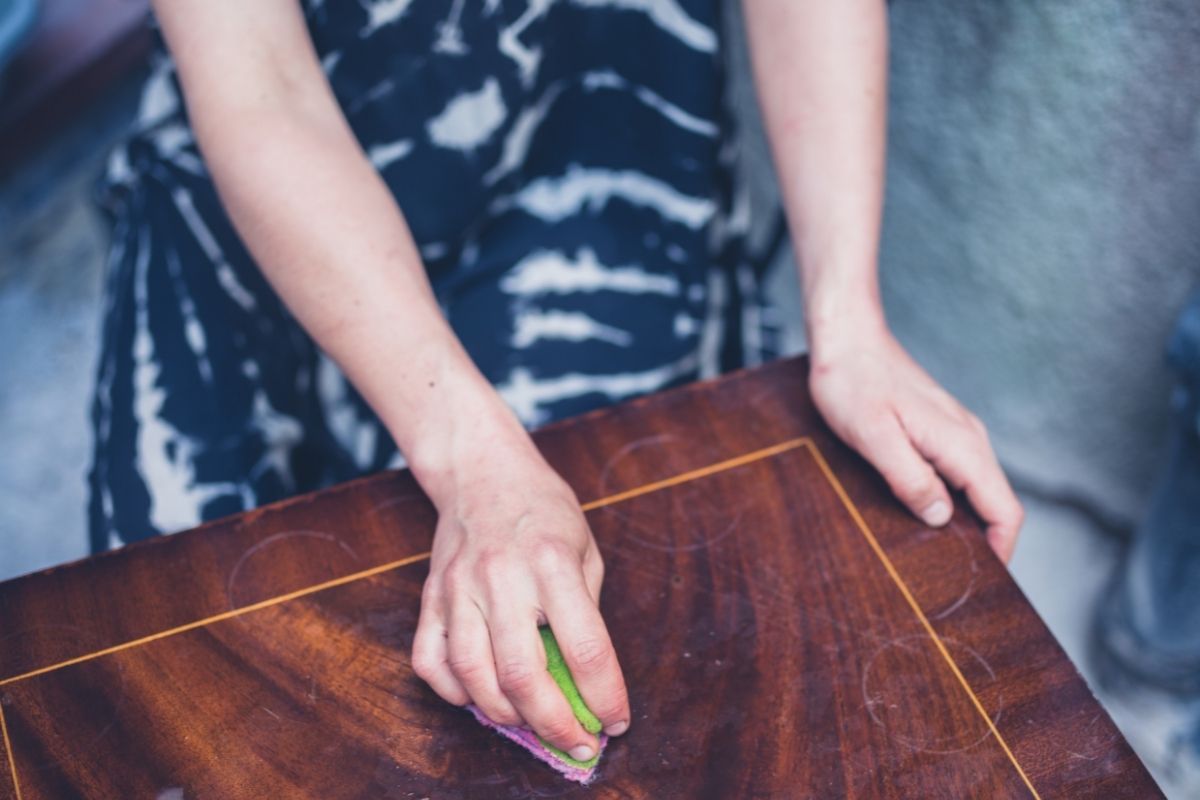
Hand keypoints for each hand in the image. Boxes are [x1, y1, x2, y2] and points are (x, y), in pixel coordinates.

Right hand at [410, 434, 630, 761]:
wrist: (481, 471)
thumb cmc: (542, 510)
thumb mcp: (584, 548)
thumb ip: (585, 609)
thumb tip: (586, 680)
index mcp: (552, 561)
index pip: (584, 646)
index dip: (604, 695)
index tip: (616, 720)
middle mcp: (502, 576)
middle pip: (522, 673)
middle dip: (554, 723)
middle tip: (576, 741)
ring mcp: (459, 587)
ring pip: (473, 674)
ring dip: (505, 714)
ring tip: (530, 721)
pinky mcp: (430, 595)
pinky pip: (430, 661)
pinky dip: (454, 692)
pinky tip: (479, 694)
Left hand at [809, 319, 1023, 560]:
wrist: (846, 338)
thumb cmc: (853, 383)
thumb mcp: (874, 437)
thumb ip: (911, 478)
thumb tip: (942, 518)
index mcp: (961, 444)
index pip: (1005, 509)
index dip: (1002, 550)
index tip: (984, 583)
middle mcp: (969, 439)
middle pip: (994, 503)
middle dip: (984, 543)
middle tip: (953, 578)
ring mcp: (954, 433)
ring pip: (975, 489)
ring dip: (964, 523)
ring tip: (935, 554)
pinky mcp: (936, 430)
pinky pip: (955, 474)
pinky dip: (949, 500)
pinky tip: (921, 513)